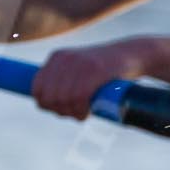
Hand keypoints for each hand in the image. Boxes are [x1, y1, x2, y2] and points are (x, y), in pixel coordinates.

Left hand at [31, 37, 154, 120]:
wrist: (132, 54)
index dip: (45, 105)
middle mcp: (64, 59)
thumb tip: (42, 103)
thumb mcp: (78, 69)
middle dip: (59, 111)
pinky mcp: (95, 69)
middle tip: (74, 114)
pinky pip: (78, 96)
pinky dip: (81, 110)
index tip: (60, 111)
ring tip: (82, 115)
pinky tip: (87, 113)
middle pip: (49, 97)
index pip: (37, 88)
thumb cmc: (104, 68)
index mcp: (56, 58)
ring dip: (72, 113)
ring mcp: (79, 63)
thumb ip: (62, 81)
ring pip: (63, 99)